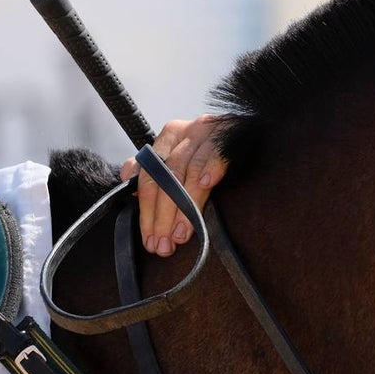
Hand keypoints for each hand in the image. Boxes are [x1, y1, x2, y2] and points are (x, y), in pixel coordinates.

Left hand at [119, 115, 226, 256]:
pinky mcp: (230, 134)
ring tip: (181, 233)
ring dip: (186, 205)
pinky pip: (217, 152)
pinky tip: (206, 186)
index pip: (149, 178)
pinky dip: (210, 168)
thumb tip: (128, 182)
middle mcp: (185, 132)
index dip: (147, 212)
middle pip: (167, 176)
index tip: (150, 240)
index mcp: (168, 138)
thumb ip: (149, 169)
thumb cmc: (206, 150)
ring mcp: (208, 132)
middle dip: (163, 215)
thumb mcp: (176, 156)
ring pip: (190, 170)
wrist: (246, 129)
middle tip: (165, 244)